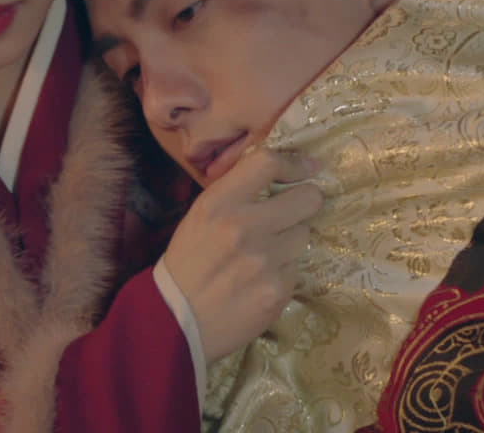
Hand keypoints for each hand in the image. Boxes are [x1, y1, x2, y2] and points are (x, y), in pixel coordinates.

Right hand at [161, 147, 324, 363]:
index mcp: (219, 203)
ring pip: (304, 234)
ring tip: (265, 255)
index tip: (308, 167)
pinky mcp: (278, 291)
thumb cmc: (187, 262)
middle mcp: (245, 227)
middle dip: (305, 201)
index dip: (294, 162)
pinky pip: (296, 268)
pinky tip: (260, 281)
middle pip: (307, 198)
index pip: (268, 163)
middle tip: (295, 211)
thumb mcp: (200, 215)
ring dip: (290, 241)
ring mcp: (265, 261)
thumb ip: (234, 192)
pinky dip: (283, 272)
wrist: (176, 321)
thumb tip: (275, 171)